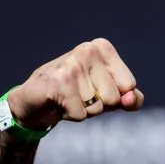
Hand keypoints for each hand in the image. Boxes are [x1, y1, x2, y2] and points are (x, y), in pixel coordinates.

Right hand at [7, 38, 144, 130]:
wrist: (34, 101)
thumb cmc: (76, 95)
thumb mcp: (109, 95)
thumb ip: (130, 98)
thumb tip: (131, 99)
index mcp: (102, 48)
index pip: (129, 85)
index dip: (115, 96)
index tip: (95, 89)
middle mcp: (87, 50)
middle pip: (114, 98)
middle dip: (99, 105)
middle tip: (78, 95)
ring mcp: (72, 64)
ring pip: (97, 107)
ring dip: (83, 110)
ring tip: (68, 98)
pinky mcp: (58, 83)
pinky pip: (81, 114)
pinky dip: (71, 115)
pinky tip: (58, 103)